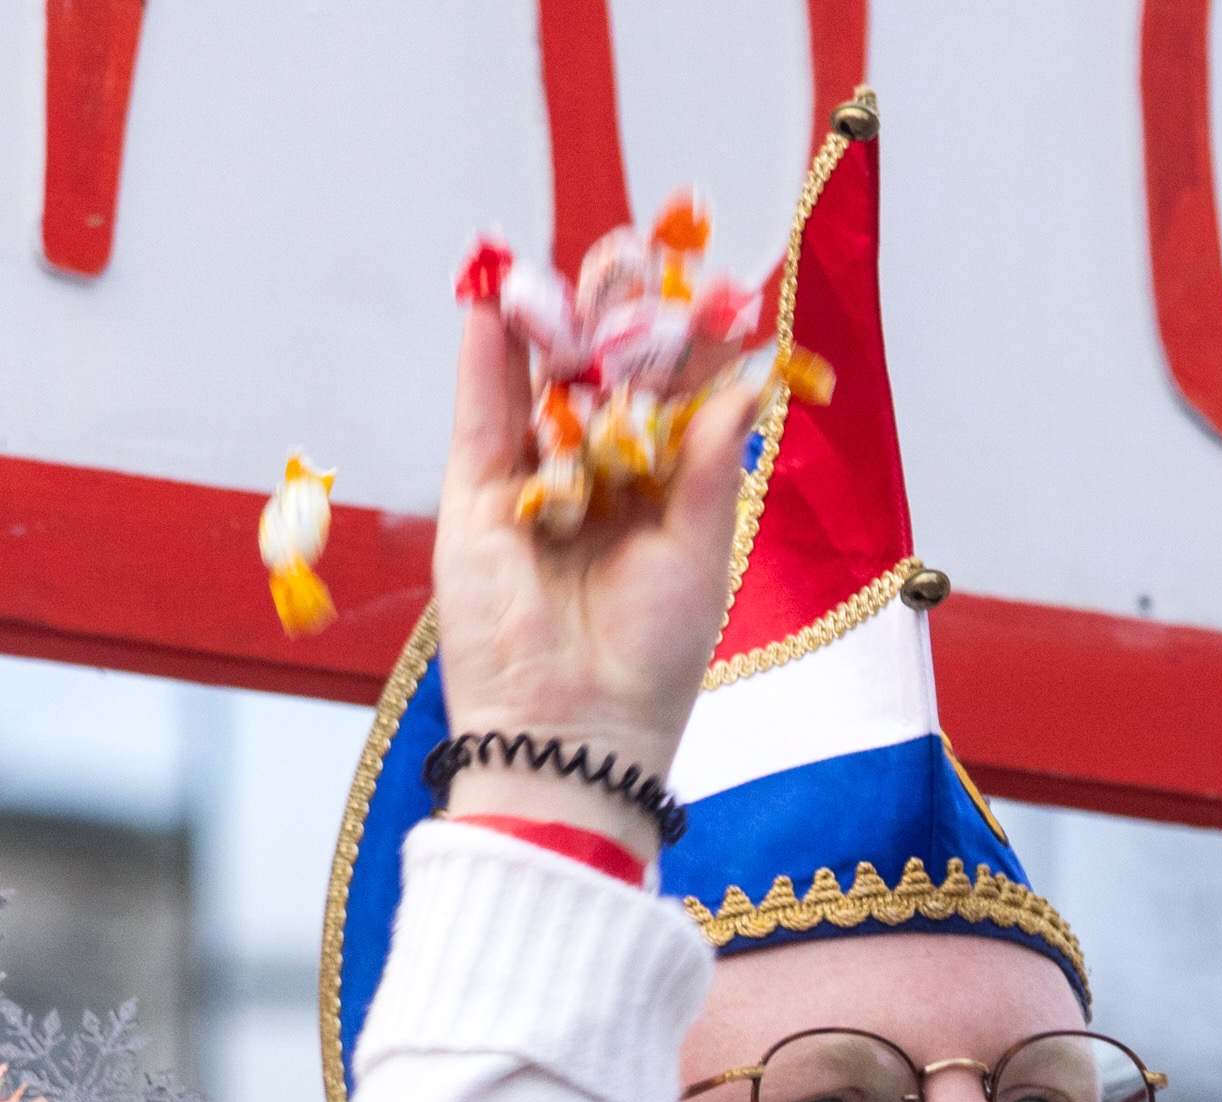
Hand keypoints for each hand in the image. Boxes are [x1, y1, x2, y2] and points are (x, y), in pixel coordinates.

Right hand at [426, 266, 769, 839]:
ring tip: (573, 261)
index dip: (682, 348)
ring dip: (554, 321)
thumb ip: (711, 465)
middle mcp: (593, 484)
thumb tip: (745, 388)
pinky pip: (481, 415)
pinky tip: (497, 300)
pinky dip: (486, 357)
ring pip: (539, 386)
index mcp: (656, 498)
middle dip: (614, 318)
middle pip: (600, 380)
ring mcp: (531, 487)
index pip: (668, 403)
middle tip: (635, 253)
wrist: (575, 728)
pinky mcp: (476, 499)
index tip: (709, 289)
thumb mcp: (701, 550)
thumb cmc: (653, 657)